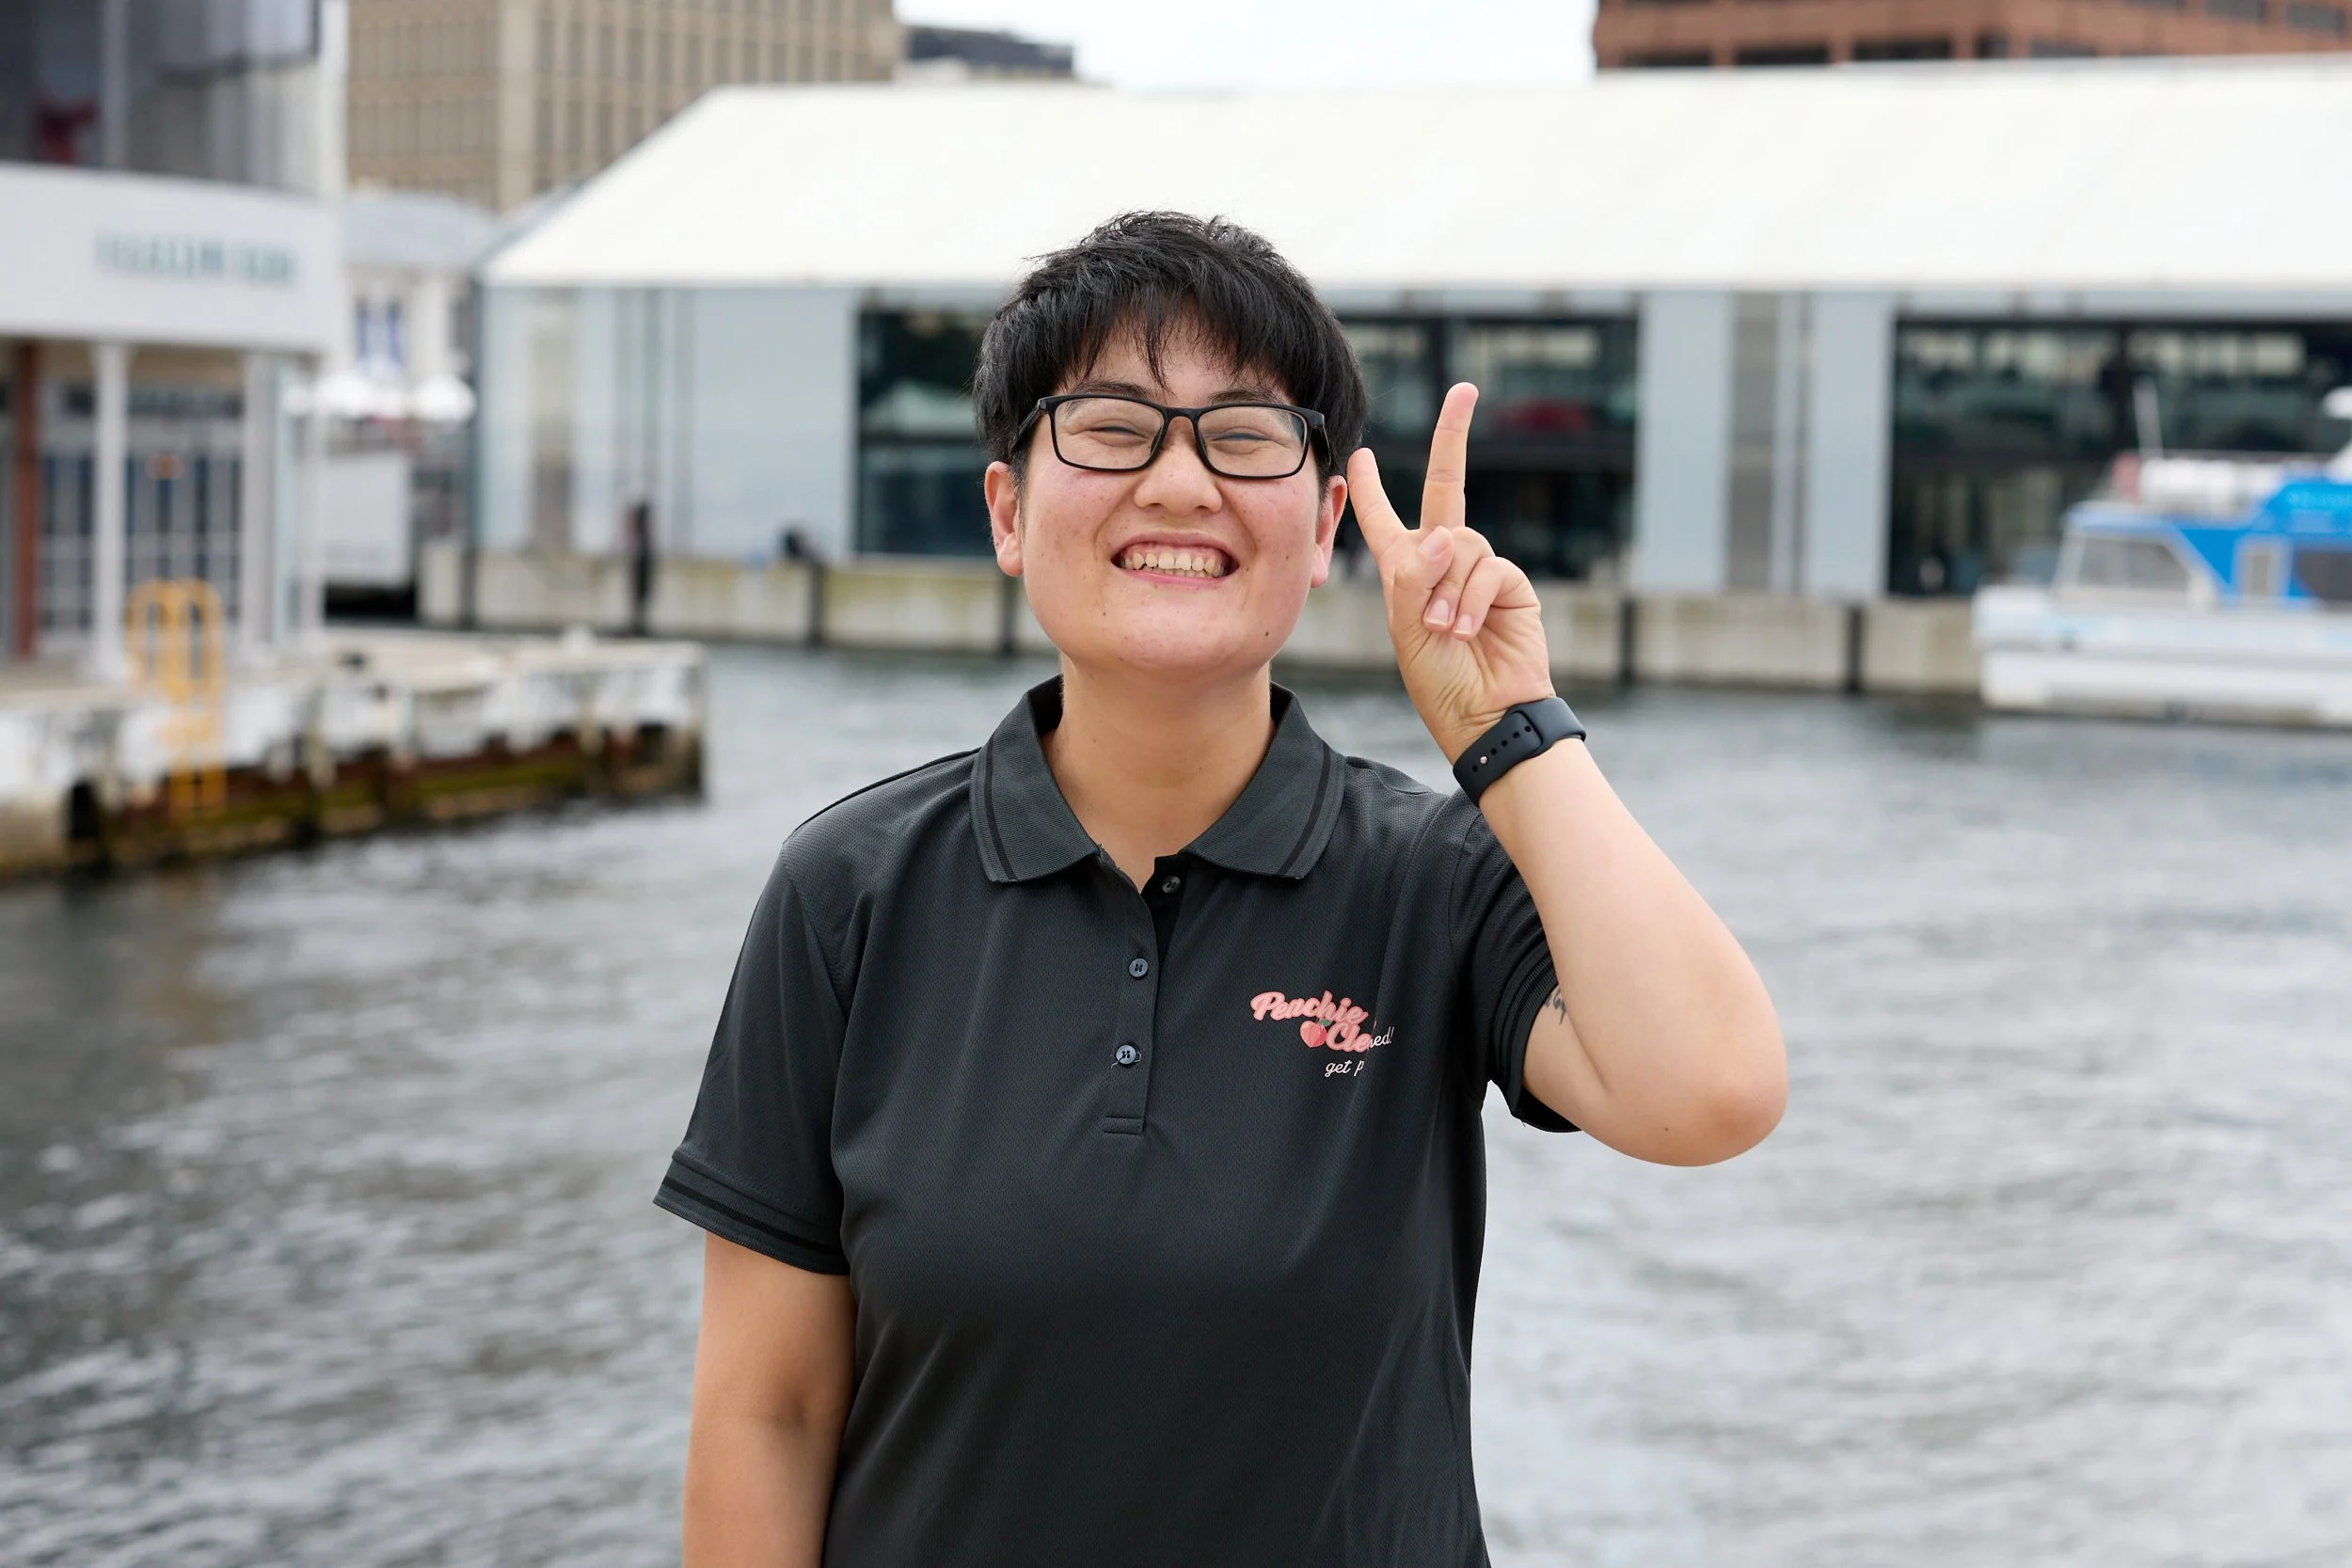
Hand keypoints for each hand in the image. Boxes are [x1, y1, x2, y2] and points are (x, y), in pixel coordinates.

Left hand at [1348, 383, 1553, 762]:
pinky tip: (1466, 631)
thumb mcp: (1406, 627)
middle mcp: (1443, 561)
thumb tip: (1446, 534)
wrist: (1484, 716)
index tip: (1359, 454)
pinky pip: (1486, 569)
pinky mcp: (1510, 584)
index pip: (1383, 519)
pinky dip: (1470, 600)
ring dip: (1446, 588)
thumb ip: (1415, 576)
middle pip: (1445, 487)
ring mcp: (1479, 570)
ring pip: (1460, 543)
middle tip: (1464, 390)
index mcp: (1405, 571)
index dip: (1368, 488)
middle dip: (1452, 437)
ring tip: (1443, 631)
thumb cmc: (1437, 679)